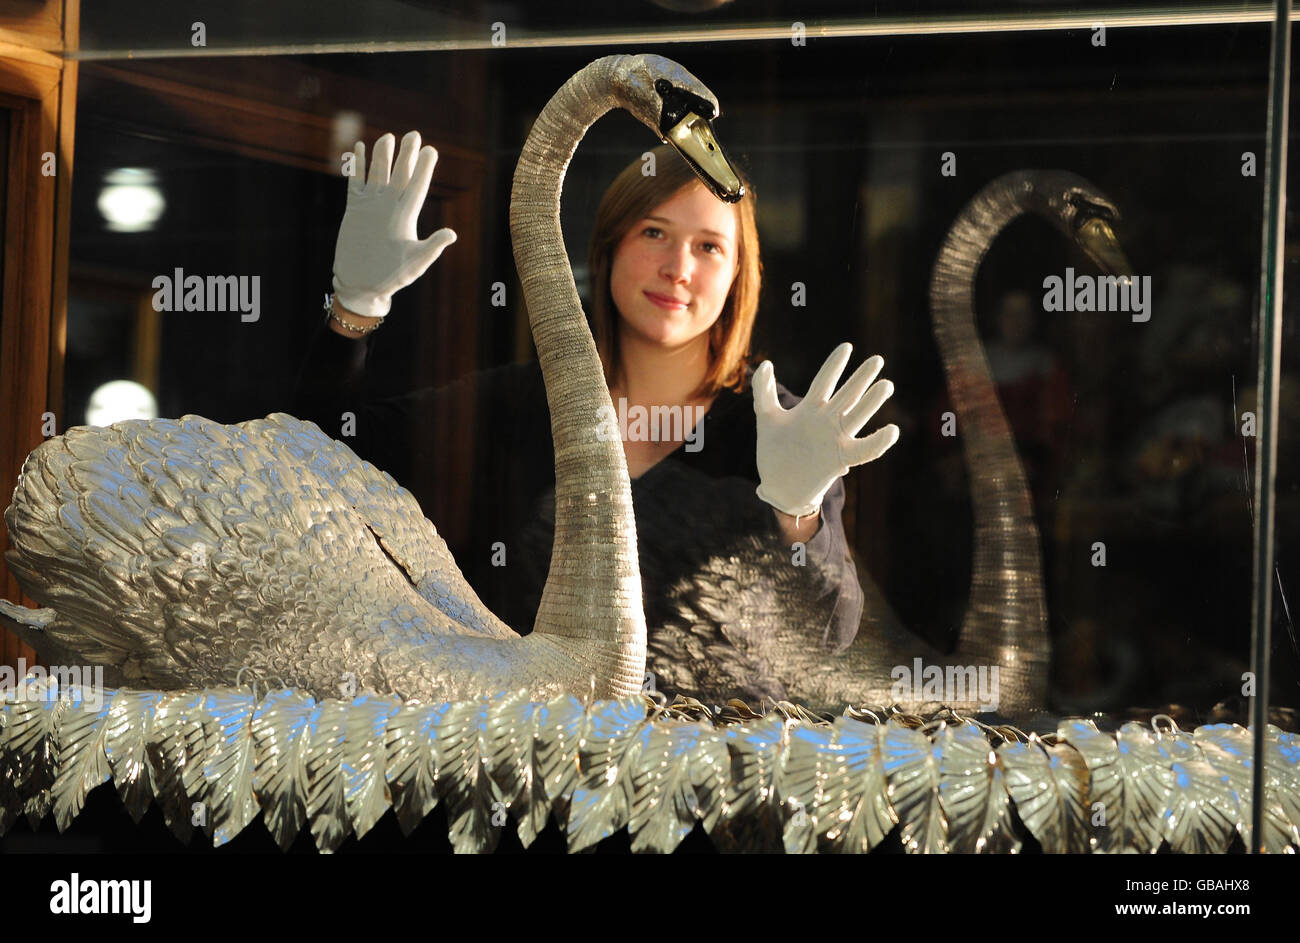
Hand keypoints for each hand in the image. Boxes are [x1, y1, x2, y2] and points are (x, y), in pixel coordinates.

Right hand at [332, 130, 456, 317]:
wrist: (362, 285)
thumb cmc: (391, 278)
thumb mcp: (414, 263)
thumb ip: (431, 247)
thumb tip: (452, 234)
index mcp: (406, 217)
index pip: (417, 187)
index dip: (424, 168)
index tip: (431, 150)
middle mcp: (390, 207)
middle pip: (400, 175)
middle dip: (406, 155)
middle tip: (414, 134)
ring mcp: (372, 206)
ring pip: (378, 174)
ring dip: (382, 156)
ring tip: (388, 137)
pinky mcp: (355, 210)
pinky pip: (355, 182)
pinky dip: (357, 166)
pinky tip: (359, 148)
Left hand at [753, 342, 899, 517]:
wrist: (777, 486)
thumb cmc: (774, 452)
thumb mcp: (766, 418)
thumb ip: (764, 391)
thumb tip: (765, 363)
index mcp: (810, 409)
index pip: (825, 381)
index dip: (834, 365)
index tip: (846, 347)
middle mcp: (827, 421)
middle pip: (847, 394)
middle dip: (862, 377)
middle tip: (878, 360)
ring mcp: (835, 439)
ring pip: (858, 416)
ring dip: (871, 402)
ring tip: (886, 385)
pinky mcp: (841, 459)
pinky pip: (864, 450)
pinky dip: (878, 442)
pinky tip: (892, 430)